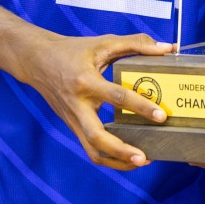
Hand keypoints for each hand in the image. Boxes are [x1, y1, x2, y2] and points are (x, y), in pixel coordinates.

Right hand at [16, 31, 174, 170]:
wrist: (37, 61)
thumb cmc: (72, 50)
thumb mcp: (103, 42)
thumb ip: (136, 43)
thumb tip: (167, 48)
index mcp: (86, 82)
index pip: (117, 97)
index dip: (141, 107)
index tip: (161, 116)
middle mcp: (78, 105)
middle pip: (97, 138)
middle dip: (122, 151)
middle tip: (145, 157)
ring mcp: (73, 119)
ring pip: (93, 151)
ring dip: (117, 161)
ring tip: (142, 160)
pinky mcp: (73, 126)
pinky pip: (90, 148)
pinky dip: (109, 156)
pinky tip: (127, 155)